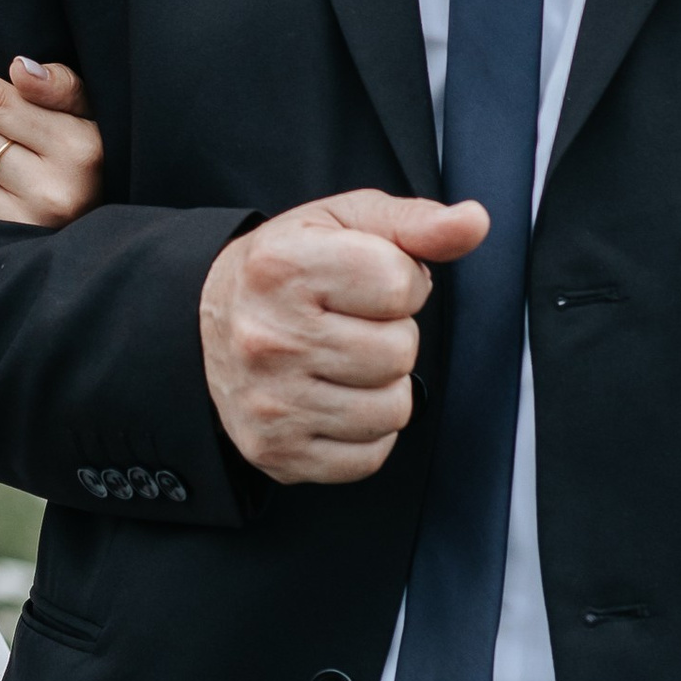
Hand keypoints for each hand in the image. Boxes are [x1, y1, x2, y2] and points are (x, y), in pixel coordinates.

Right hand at [201, 188, 486, 484]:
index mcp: (284, 266)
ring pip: (392, 409)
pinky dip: (365, 433)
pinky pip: (369, 457)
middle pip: (400, 351)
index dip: (401, 283)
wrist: (206, 320)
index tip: (366, 283)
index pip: (401, 286)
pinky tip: (334, 400)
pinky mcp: (275, 452)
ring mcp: (269, 402)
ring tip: (344, 363)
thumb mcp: (345, 223)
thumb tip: (474, 223)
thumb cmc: (288, 267)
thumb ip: (416, 223)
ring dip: (384, 386)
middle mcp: (269, 336)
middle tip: (351, 324)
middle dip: (391, 335)